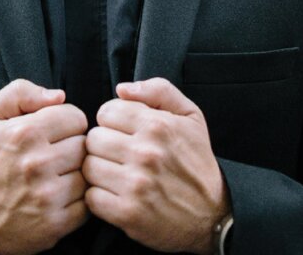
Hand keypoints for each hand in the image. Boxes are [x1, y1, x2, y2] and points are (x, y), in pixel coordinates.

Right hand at [0, 79, 90, 254]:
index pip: (76, 117)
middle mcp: (37, 163)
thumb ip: (21, 93)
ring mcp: (47, 196)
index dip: (65, 124)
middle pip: (84, 146)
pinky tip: (56, 198)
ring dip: (75, 175)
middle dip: (71, 148)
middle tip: (51, 158)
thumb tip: (60, 96)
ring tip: (53, 178)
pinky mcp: (55, 224)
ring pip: (88, 174)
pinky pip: (87, 204)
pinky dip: (76, 202)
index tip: (52, 135)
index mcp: (24, 133)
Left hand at [83, 78, 229, 253]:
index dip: (113, 121)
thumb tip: (121, 89)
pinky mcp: (128, 213)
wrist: (213, 214)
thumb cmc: (197, 162)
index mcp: (159, 126)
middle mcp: (146, 153)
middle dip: (104, 146)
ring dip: (100, 172)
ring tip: (119, 175)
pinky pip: (91, 197)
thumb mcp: (191, 116)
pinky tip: (118, 195)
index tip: (125, 133)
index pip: (106, 111)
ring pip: (89, 167)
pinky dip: (100, 197)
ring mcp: (136, 185)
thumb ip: (158, 90)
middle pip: (93, 139)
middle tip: (121, 156)